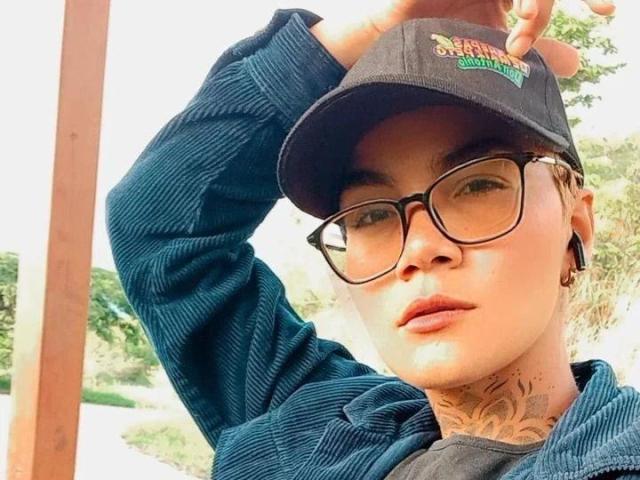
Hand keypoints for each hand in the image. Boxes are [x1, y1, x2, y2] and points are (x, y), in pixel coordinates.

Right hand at [311, 0, 614, 77]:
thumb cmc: (431, 50)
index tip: (605, 16)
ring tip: (524, 31)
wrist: (385, 45)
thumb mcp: (486, 53)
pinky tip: (512, 12)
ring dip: (533, 4)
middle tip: (599, 11)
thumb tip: (577, 61)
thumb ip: (529, 55)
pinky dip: (513, 1)